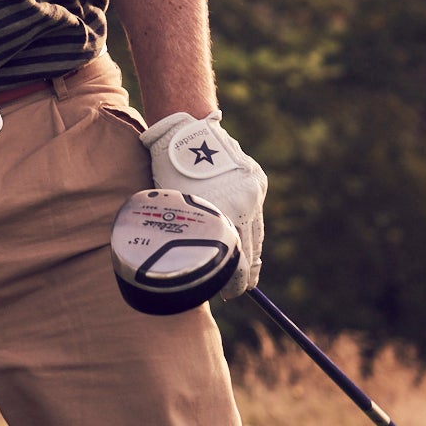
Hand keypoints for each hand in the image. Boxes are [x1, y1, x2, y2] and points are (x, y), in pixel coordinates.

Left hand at [138, 110, 266, 298]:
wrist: (185, 131)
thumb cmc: (168, 171)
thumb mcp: (177, 209)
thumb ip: (192, 235)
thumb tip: (196, 262)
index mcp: (223, 215)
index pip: (237, 262)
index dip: (234, 282)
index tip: (229, 294)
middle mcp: (244, 205)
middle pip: (252, 250)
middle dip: (245, 272)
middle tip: (239, 288)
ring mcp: (254, 191)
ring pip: (257, 231)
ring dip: (250, 249)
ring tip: (244, 267)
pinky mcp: (257, 179)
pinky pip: (256, 210)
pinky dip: (248, 223)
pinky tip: (241, 234)